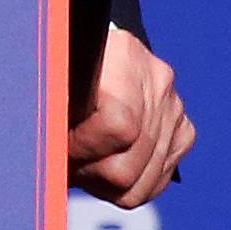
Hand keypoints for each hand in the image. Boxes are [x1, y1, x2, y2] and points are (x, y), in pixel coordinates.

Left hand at [69, 26, 193, 205]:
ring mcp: (173, 107)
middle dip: (90, 173)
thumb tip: (46, 147)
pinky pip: (156, 179)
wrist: (98, 46)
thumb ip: (53, 101)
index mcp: (124, 55)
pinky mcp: (184, 130)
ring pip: (142, 181)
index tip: (62, 145)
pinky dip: (128, 182)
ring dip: (106, 183)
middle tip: (67, 163)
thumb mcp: (53, 69)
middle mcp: (157, 81)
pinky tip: (105, 164)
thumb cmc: (66, 59)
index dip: (84, 146)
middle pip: (129, 165)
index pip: (117, 126)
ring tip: (82, 165)